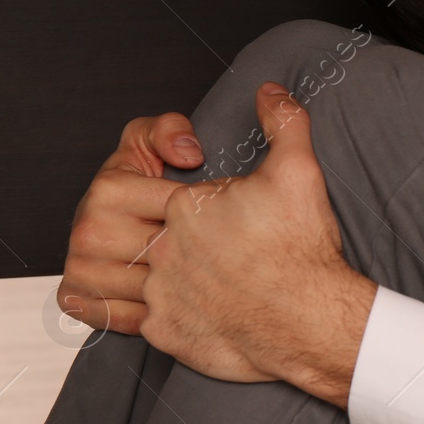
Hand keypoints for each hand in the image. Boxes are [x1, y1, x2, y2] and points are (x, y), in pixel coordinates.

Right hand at [57, 111, 204, 334]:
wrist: (98, 225)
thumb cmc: (133, 185)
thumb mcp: (149, 144)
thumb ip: (170, 131)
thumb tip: (190, 154)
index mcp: (109, 190)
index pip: (183, 209)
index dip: (209, 214)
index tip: (218, 216)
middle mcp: (89, 231)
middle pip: (173, 254)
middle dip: (202, 253)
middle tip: (216, 250)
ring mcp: (80, 269)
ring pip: (160, 290)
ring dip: (187, 287)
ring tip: (199, 275)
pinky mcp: (76, 301)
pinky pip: (137, 318)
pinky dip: (162, 315)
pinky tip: (176, 300)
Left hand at [139, 82, 376, 405]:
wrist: (312, 319)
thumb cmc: (303, 249)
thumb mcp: (298, 171)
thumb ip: (282, 122)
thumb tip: (269, 91)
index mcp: (185, 207)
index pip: (135, 188)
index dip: (151, 189)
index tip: (178, 197)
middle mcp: (165, 250)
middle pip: (112, 231)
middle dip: (123, 229)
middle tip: (150, 232)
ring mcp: (162, 293)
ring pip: (111, 277)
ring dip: (114, 270)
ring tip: (129, 265)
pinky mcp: (166, 332)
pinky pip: (122, 320)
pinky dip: (114, 313)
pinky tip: (120, 304)